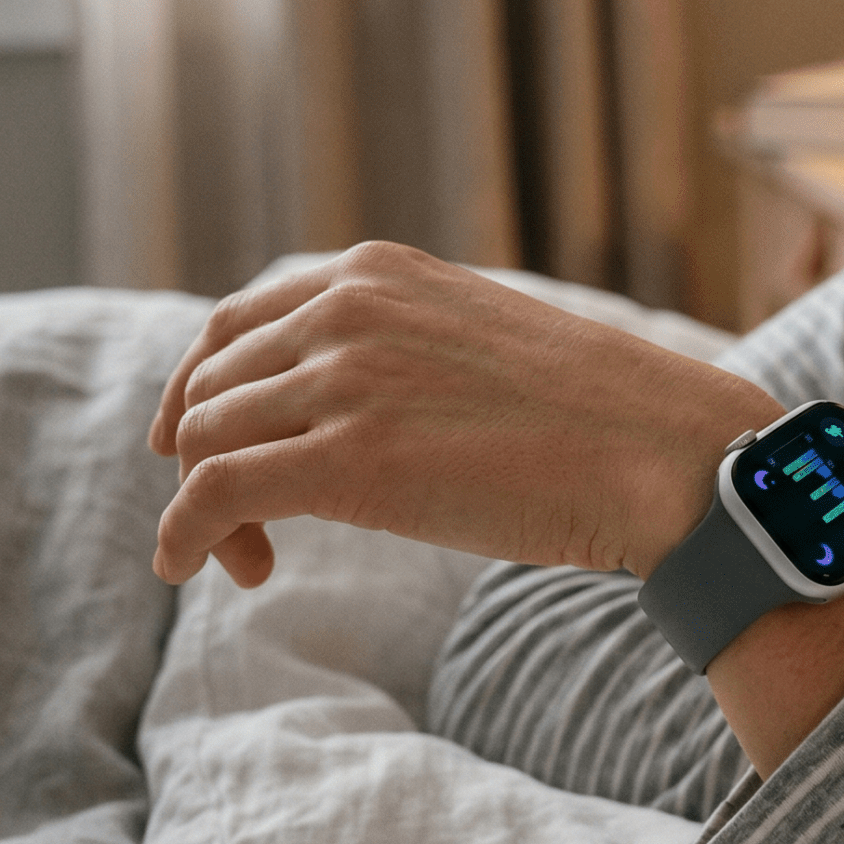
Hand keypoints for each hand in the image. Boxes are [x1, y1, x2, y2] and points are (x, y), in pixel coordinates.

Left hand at [148, 242, 780, 585]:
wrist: (660, 450)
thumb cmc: (595, 415)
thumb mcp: (478, 341)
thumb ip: (402, 350)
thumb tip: (351, 407)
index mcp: (375, 275)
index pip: (234, 323)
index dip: (202, 391)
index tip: (198, 444)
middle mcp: (346, 312)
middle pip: (212, 389)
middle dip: (207, 460)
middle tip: (251, 532)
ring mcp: (343, 381)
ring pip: (205, 443)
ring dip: (206, 509)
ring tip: (257, 562)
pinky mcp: (347, 461)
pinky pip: (214, 494)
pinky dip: (182, 534)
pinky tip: (185, 569)